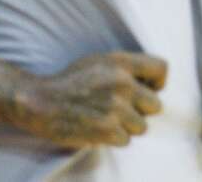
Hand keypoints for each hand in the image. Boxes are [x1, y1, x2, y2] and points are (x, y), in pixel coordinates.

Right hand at [17, 51, 166, 147]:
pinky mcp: (105, 129)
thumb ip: (128, 68)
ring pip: (141, 126)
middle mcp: (122, 83)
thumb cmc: (72, 81)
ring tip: (109, 119)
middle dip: (142, 110)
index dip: (158, 82)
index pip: (162, 68)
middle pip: (156, 105)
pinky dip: (114, 138)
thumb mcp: (101, 61)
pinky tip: (100, 129)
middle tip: (125, 110)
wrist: (39, 102)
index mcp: (122, 63)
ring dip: (128, 126)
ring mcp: (114, 108)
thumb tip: (153, 84)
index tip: (148, 89)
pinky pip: (125, 140)